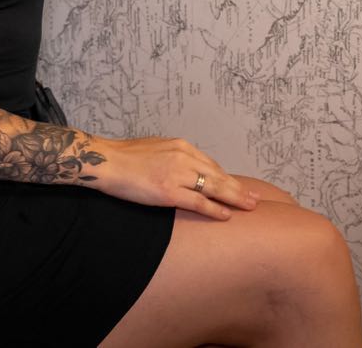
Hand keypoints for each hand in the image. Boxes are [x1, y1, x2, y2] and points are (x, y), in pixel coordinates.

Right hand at [87, 135, 259, 219]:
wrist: (106, 161)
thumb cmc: (124, 156)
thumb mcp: (154, 148)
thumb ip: (172, 157)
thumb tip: (182, 169)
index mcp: (179, 146)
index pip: (209, 164)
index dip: (225, 178)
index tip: (236, 187)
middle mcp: (183, 157)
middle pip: (218, 174)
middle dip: (238, 188)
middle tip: (255, 198)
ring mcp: (176, 174)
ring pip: (213, 187)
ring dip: (234, 198)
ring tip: (250, 206)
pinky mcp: (168, 191)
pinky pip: (198, 202)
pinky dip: (214, 209)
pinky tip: (226, 215)